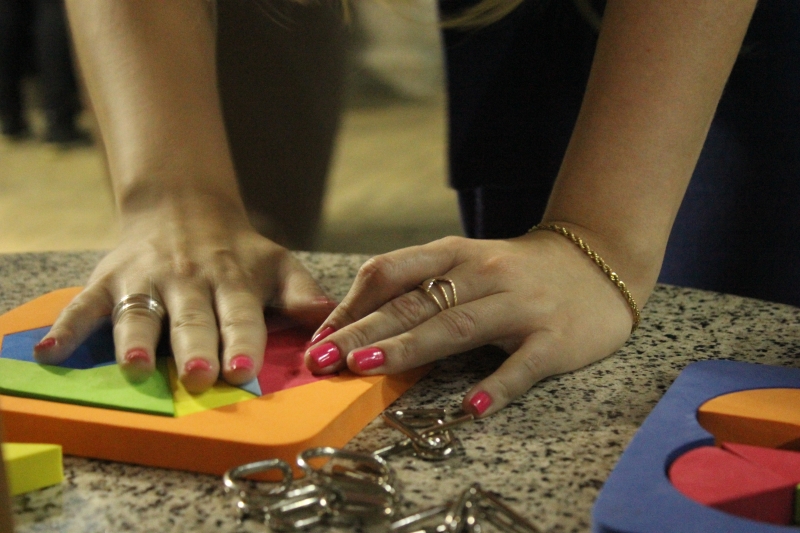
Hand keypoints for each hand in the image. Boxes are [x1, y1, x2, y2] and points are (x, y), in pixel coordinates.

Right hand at [33, 195, 334, 392]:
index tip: (243, 370)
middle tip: (198, 375)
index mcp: (232, 280)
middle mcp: (189, 281)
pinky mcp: (109, 279)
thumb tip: (329, 321)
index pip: (239, 314)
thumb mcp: (276, 263)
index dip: (241, 342)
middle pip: (192, 318)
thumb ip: (300, 293)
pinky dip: (68, 327)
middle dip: (195, 347)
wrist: (184, 207)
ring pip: (140, 312)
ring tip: (134, 364)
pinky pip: (85, 305)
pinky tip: (51, 351)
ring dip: (136, 338)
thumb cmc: (238, 250)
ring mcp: (146, 279)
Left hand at [304, 229, 638, 416]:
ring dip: (408, 348)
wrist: (598, 264)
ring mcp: (520, 304)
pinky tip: (472, 406)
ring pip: (456, 326)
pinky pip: (523, 364)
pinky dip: (498, 384)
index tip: (319, 340)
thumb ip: (419, 287)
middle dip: (362, 332)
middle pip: (414, 303)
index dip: (350, 306)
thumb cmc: (515, 272)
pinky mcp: (553, 337)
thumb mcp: (466, 264)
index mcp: (454, 255)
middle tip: (322, 362)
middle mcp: (483, 274)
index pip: (390, 273)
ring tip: (367, 369)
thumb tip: (356, 323)